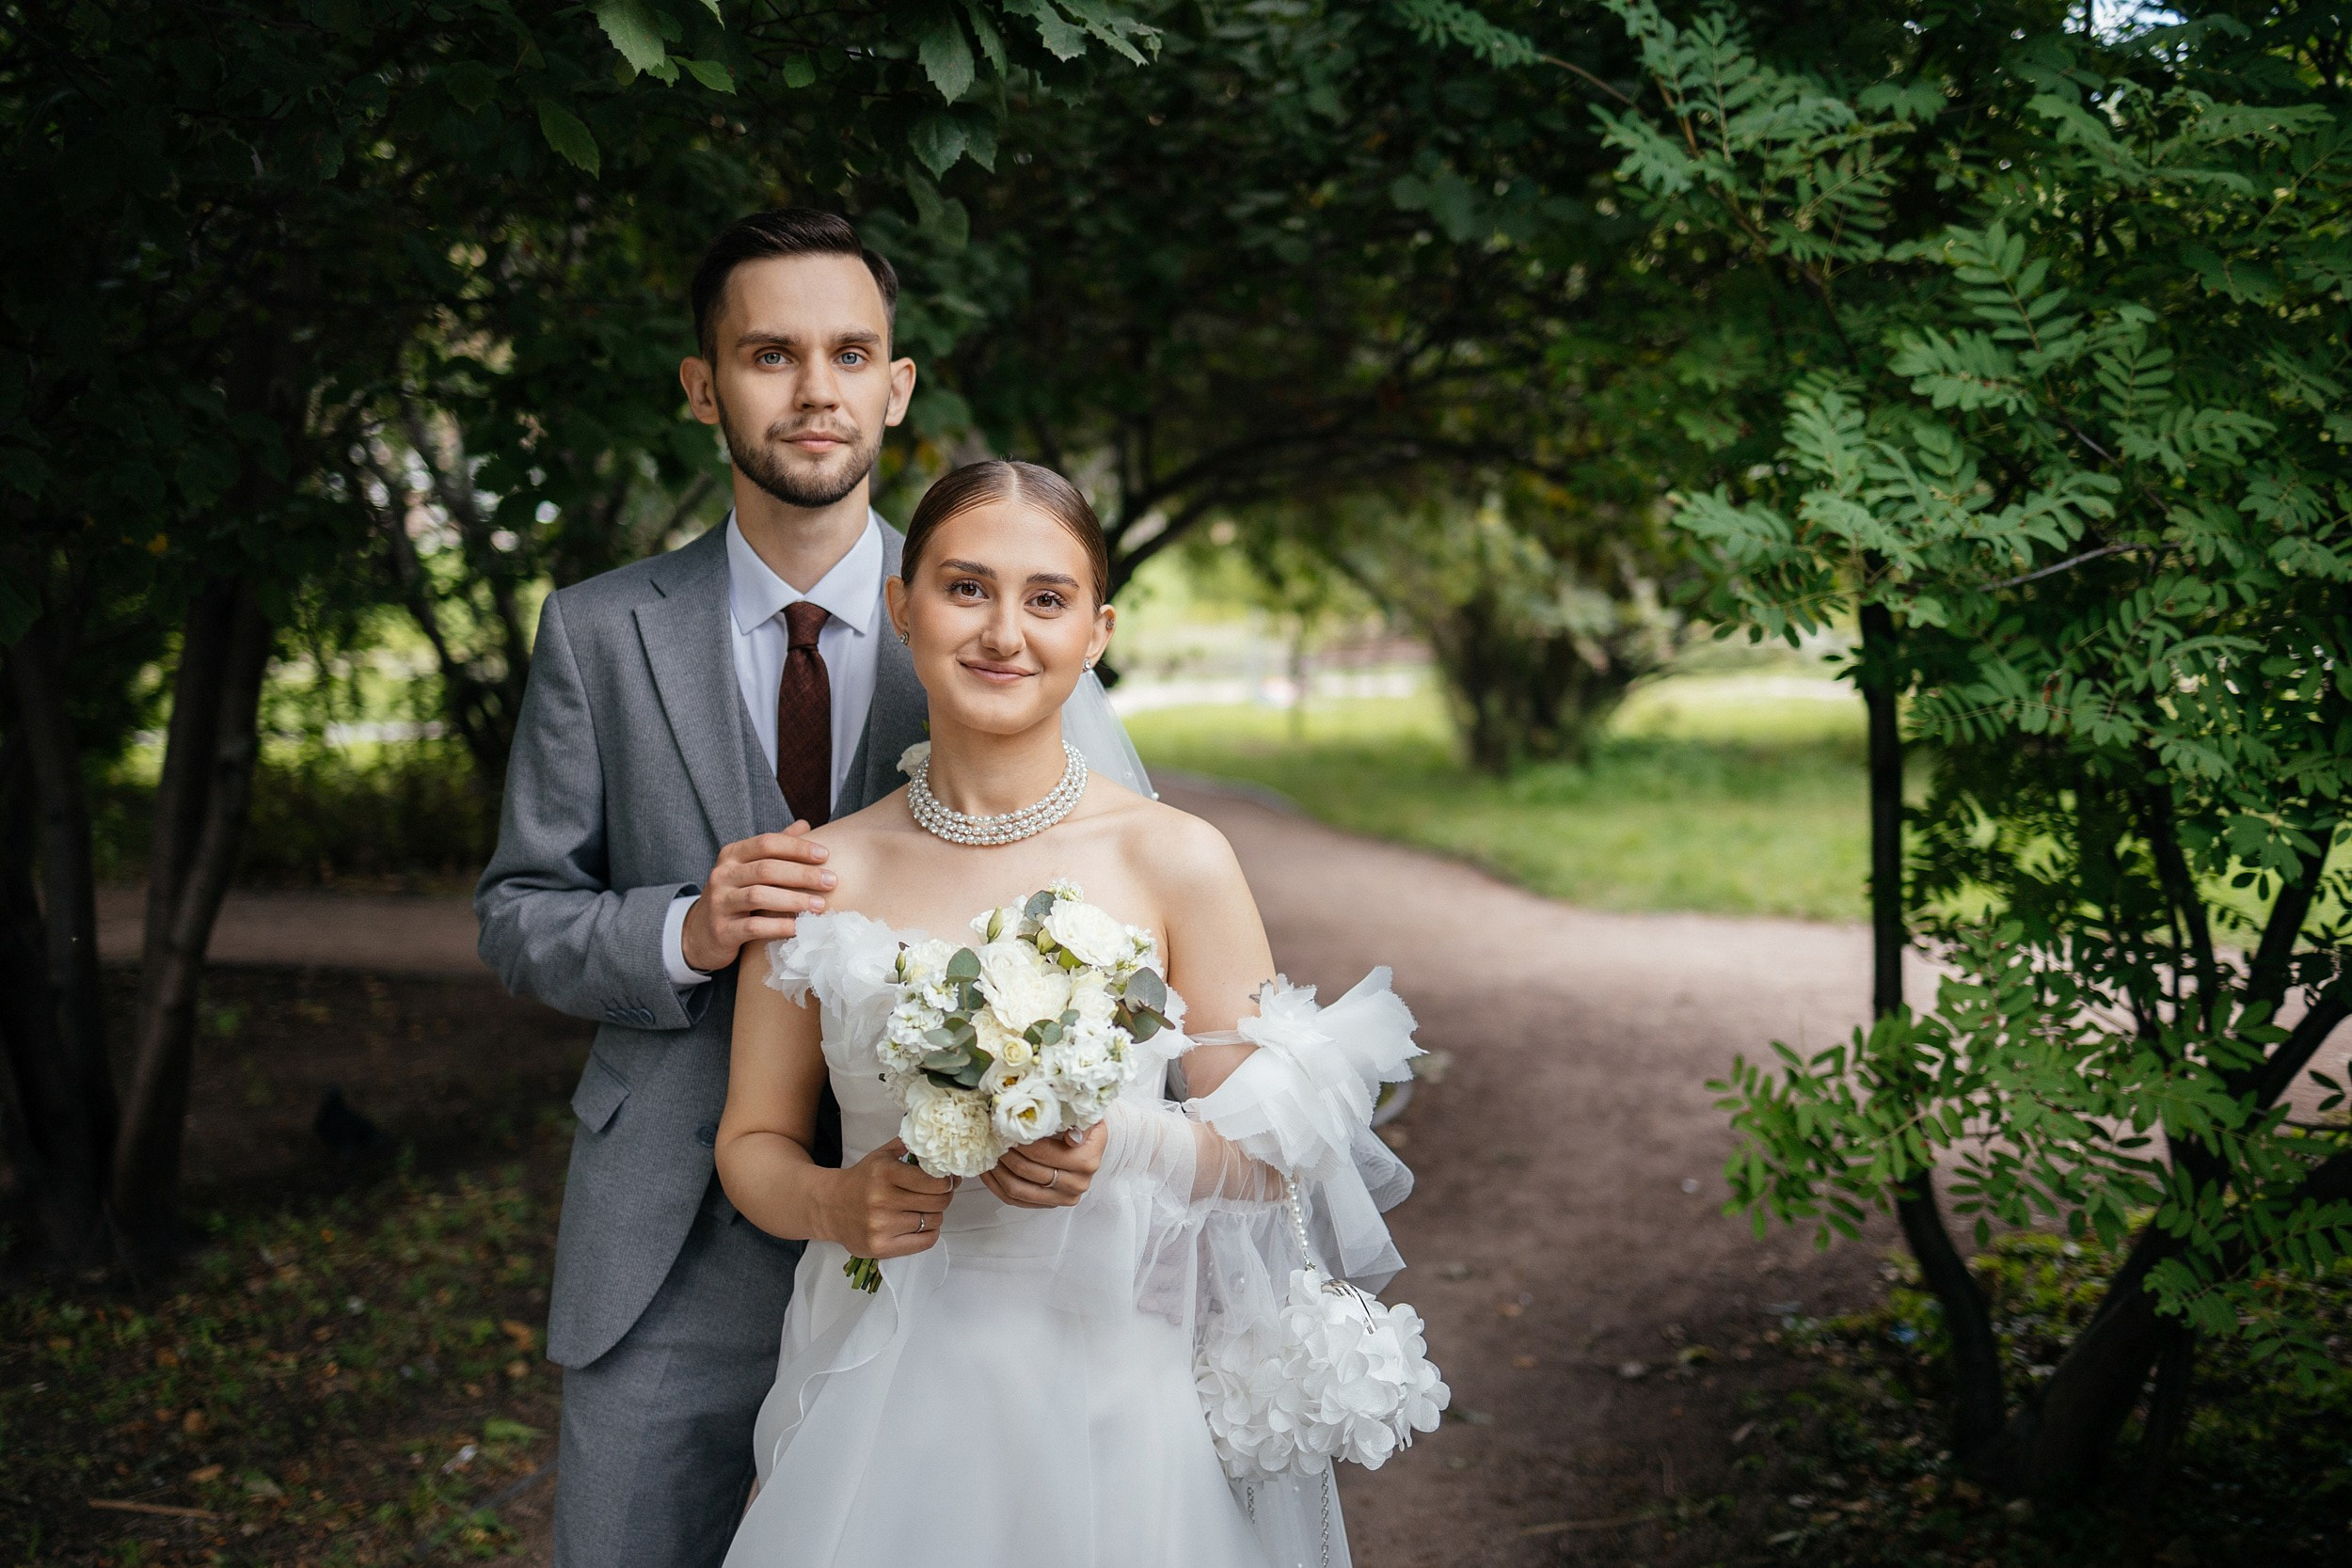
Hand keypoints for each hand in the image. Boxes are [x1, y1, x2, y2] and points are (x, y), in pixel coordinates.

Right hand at [682, 825, 835, 973]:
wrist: (700, 933)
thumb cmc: (734, 895)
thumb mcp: (748, 867)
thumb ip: (774, 847)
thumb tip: (804, 825)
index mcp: (732, 855)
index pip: (767, 843)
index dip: (797, 847)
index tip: (826, 854)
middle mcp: (722, 875)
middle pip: (766, 868)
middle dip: (802, 874)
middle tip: (831, 881)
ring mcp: (719, 903)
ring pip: (759, 896)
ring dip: (794, 900)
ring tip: (820, 905)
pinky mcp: (722, 930)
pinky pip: (753, 927)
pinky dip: (779, 926)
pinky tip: (799, 927)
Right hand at [824, 1139, 956, 1257]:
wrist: (828, 1206)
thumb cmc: (861, 1180)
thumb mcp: (881, 1156)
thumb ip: (909, 1145)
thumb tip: (939, 1143)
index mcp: (885, 1173)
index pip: (934, 1181)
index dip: (947, 1181)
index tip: (947, 1179)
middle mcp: (882, 1200)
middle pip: (938, 1202)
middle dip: (944, 1196)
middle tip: (939, 1193)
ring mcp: (880, 1226)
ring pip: (934, 1221)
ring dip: (933, 1214)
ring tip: (921, 1208)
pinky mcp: (880, 1247)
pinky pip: (925, 1242)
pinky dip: (928, 1232)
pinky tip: (918, 1224)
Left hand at [982, 1120, 1107, 1208]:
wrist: (1090, 1145)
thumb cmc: (1083, 1126)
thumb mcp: (1086, 1116)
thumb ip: (1078, 1123)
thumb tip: (1073, 1138)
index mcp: (1086, 1161)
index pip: (1042, 1152)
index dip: (1019, 1140)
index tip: (1004, 1127)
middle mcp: (1077, 1184)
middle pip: (1027, 1171)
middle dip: (1005, 1153)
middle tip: (992, 1137)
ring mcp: (1062, 1198)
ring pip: (1018, 1189)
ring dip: (998, 1171)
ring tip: (989, 1152)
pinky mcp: (1049, 1205)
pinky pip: (1014, 1200)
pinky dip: (996, 1185)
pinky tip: (988, 1169)